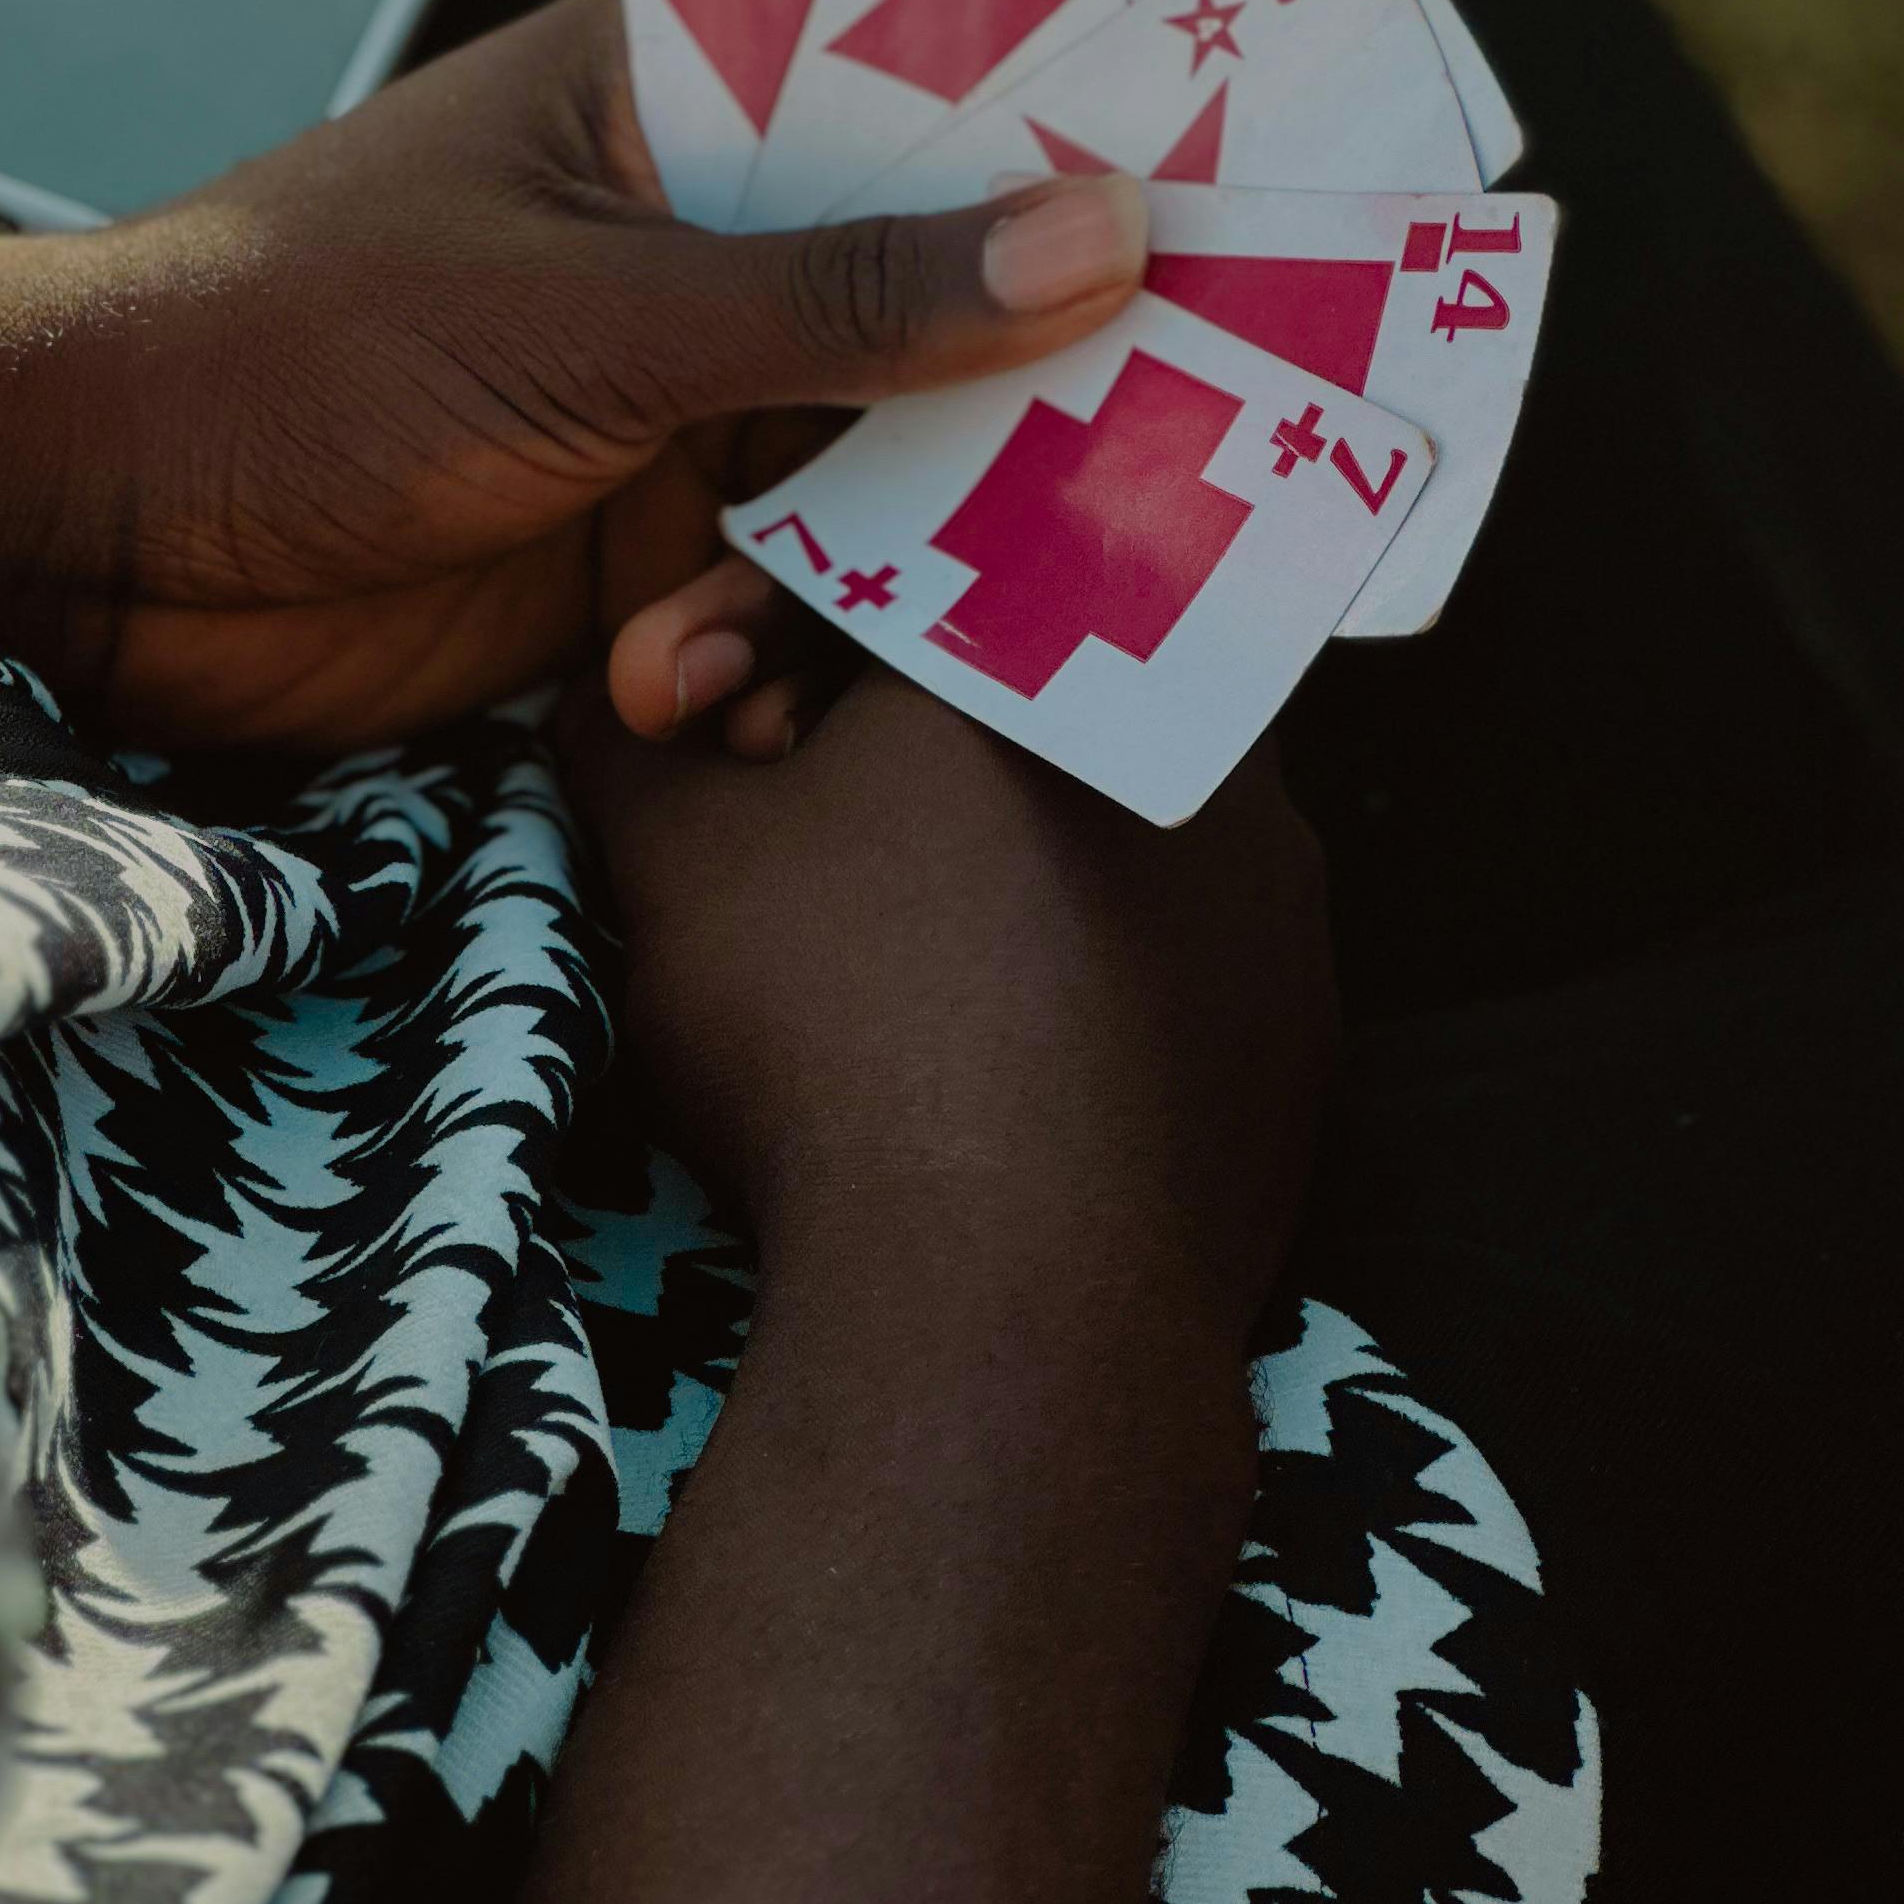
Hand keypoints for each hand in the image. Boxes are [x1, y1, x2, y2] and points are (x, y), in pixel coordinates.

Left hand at [0, 0, 1151, 755]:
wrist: (79, 540)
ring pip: (892, 473)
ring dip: (856, 582)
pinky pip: (801, 599)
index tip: (1260, 178)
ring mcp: (685, 393)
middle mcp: (712, 229)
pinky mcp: (645, 544)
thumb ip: (853, 295)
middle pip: (957, 289)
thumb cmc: (300, 349)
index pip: (939, 62)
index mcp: (687, 85)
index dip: (1094, 115)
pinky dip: (779, 663)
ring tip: (710, 649)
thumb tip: (1108, 224)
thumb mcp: (593, 316)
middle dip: (1037, 394)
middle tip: (1170, 471)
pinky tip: (697, 710)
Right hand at [557, 663, 1332, 1340]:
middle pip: (997, 707)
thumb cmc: (832, 1025)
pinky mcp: (1299, 1038)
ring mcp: (1275, 899)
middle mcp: (1199, 741)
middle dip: (872, 763)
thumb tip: (605, 706)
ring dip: (975, 871)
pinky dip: (1067, 985)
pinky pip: (1164, 965)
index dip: (766, 655)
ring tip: (874, 973)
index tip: (719, 751)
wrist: (1008, 1305)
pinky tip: (983, 1068)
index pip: (886, 597)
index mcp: (1048, 647)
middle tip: (781, 854)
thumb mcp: (675, 856)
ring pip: (1091, 833)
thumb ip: (630, 742)